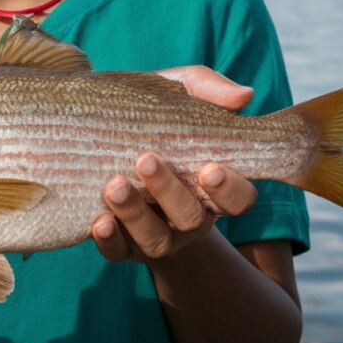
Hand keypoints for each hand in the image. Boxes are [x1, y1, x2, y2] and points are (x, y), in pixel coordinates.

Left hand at [92, 65, 257, 264]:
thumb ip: (209, 89)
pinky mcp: (123, 244)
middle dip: (170, 192)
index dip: (230, 189)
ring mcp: (157, 234)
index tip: (209, 168)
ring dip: (135, 214)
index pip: (239, 199)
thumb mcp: (178, 97)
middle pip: (192, 218)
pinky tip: (99, 221)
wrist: (104, 138)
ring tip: (114, 185)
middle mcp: (190, 215)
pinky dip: (110, 239)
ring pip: (156, 240)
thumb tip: (243, 95)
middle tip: (145, 160)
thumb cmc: (154, 116)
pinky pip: (119, 252)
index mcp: (212, 184)